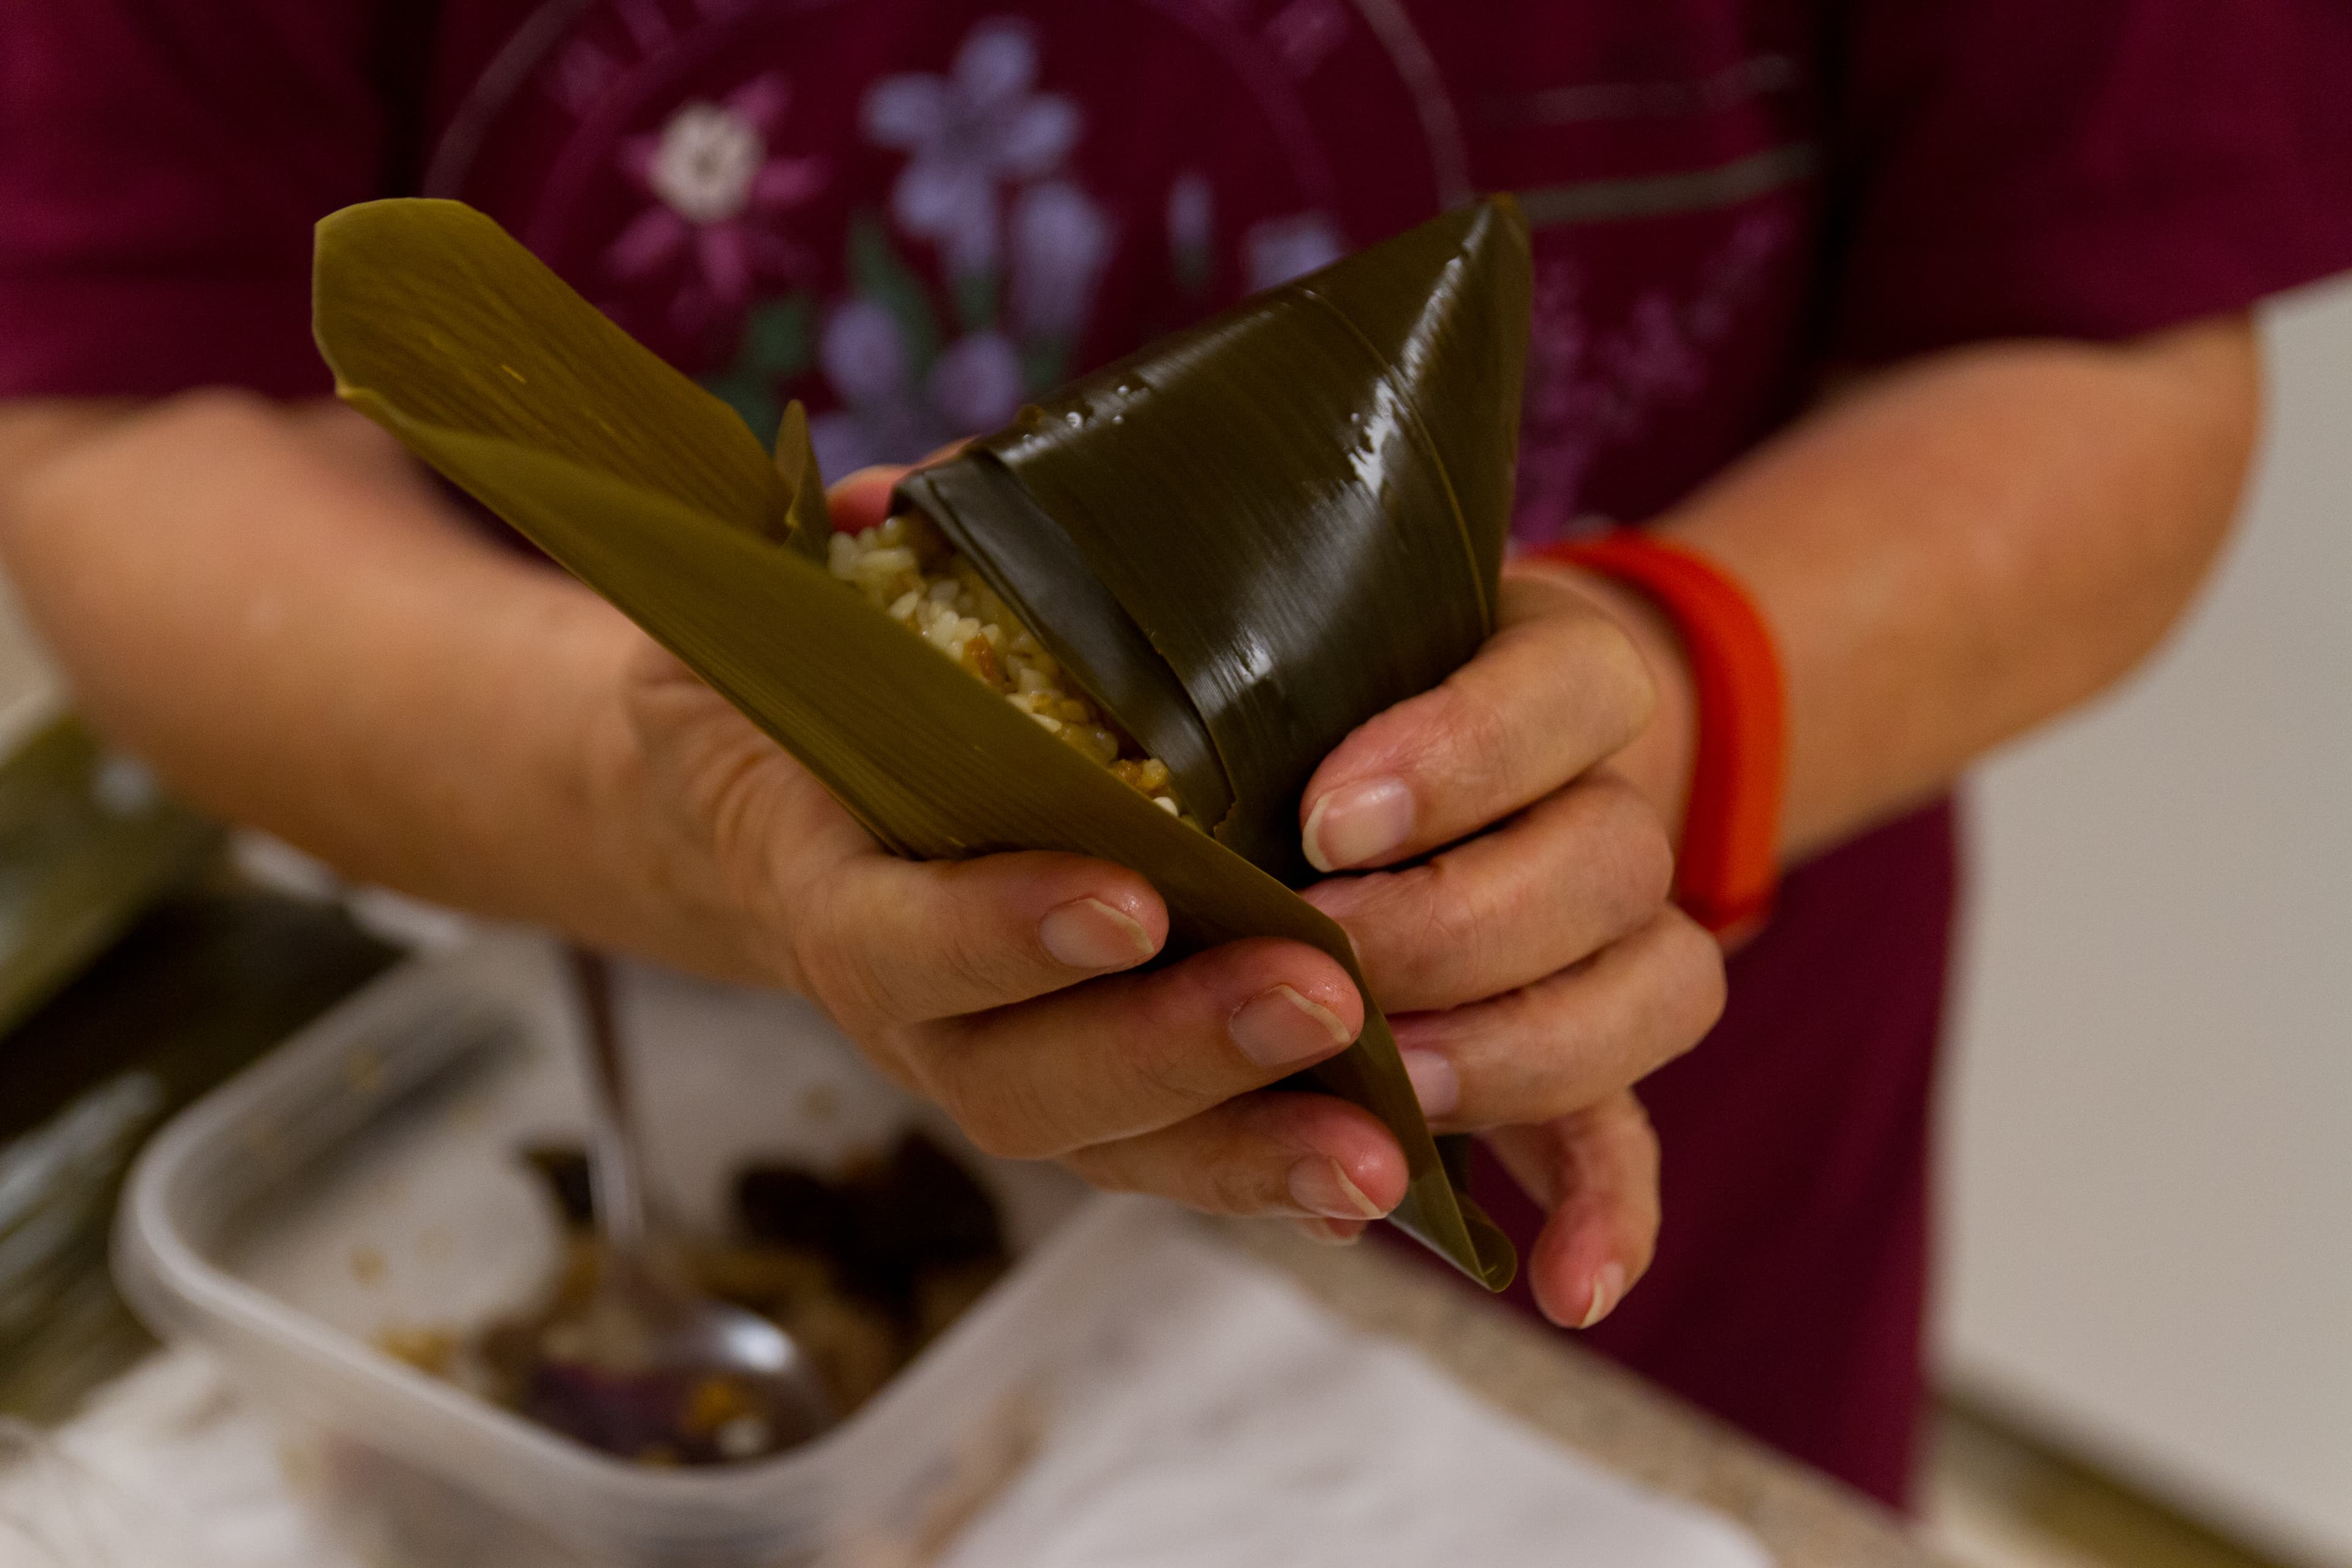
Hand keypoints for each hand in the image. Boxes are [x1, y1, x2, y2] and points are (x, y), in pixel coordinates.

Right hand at [603, 466, 1412, 1228]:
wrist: (786, 819)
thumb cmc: (807, 706)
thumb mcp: (800, 629)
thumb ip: (852, 568)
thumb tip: (901, 500)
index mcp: (836, 898)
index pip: (901, 942)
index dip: (1002, 933)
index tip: (1127, 900)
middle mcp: (917, 1018)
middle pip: (1030, 1080)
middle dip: (1176, 1048)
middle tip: (1315, 998)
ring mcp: (1002, 1071)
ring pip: (1119, 1148)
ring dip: (1250, 1150)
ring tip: (1380, 1151)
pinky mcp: (1088, 1102)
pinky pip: (1173, 1160)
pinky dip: (1270, 1172)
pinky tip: (1382, 1172)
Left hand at [1295, 565, 1724, 1327]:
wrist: (1409, 769)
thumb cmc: (1314, 715)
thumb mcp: (1303, 683)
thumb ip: (1264, 727)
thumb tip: (1150, 834)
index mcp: (1547, 677)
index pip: (1564, 688)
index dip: (1462, 753)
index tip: (1330, 818)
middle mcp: (1605, 804)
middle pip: (1612, 854)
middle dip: (1460, 924)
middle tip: (1328, 957)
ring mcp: (1613, 938)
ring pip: (1657, 986)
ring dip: (1525, 1049)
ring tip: (1404, 1083)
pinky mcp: (1580, 1060)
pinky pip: (1626, 1142)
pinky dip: (1607, 1215)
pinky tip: (1567, 1287)